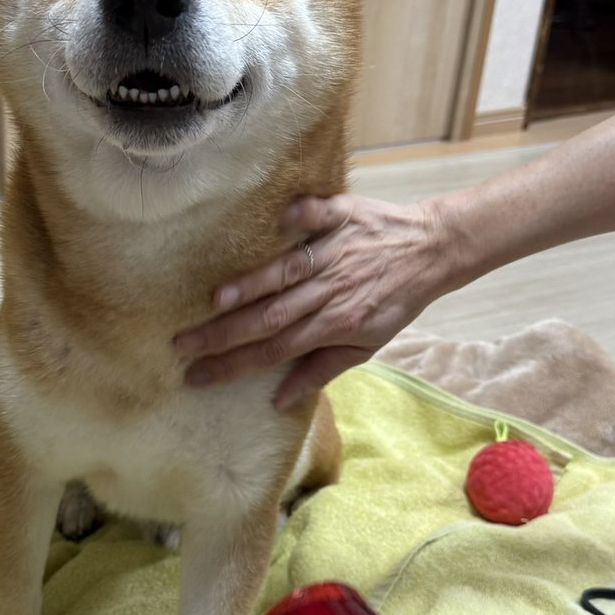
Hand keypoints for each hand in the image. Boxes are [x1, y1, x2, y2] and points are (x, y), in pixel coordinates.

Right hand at [175, 193, 451, 408]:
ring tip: (214, 300)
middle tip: (181, 344)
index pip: (273, 351)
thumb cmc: (394, 301)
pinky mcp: (341, 216)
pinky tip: (279, 216)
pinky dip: (300, 217)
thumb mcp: (366, 345)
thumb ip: (322, 369)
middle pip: (269, 318)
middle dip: (223, 334)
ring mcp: (334, 253)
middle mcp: (329, 291)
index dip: (232, 366)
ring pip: (285, 273)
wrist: (433, 251)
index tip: (195, 375)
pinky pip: (317, 216)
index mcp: (333, 325)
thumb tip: (278, 398)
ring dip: (251, 286)